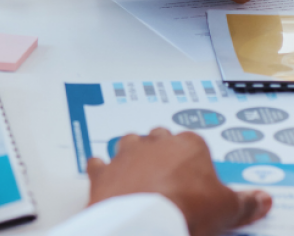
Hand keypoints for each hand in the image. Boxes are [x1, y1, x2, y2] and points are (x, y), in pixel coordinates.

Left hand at [87, 129, 271, 235]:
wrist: (144, 222)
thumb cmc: (186, 209)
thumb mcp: (227, 210)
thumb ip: (245, 202)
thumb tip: (259, 199)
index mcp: (187, 144)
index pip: (193, 144)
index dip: (196, 162)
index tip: (198, 177)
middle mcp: (154, 142)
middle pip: (160, 138)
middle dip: (164, 153)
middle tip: (171, 177)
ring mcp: (125, 153)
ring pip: (129, 144)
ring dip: (133, 156)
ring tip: (142, 176)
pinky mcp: (104, 169)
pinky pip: (100, 164)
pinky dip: (103, 171)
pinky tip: (107, 179)